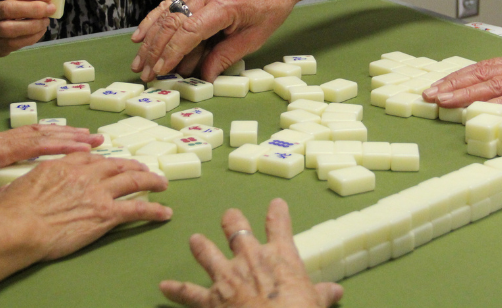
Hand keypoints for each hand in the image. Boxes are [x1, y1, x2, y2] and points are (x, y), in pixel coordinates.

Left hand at [0, 123, 103, 208]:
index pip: (36, 145)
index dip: (63, 146)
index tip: (88, 145)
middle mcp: (0, 140)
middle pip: (42, 135)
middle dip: (71, 137)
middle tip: (97, 137)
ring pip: (35, 132)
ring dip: (61, 133)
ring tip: (83, 134)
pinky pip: (25, 135)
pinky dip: (44, 134)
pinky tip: (50, 137)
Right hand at [0, 153, 171, 260]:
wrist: (20, 227)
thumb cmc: (11, 212)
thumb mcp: (13, 188)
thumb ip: (22, 185)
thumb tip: (14, 190)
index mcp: (62, 166)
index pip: (89, 157)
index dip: (102, 158)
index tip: (110, 160)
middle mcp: (84, 175)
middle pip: (116, 165)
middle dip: (132, 166)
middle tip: (143, 169)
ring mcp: (98, 193)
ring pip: (132, 181)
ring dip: (151, 181)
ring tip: (162, 183)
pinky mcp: (106, 214)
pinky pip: (137, 209)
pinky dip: (154, 210)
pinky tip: (165, 212)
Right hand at [130, 0, 299, 81]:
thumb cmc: (270, 7)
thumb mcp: (254, 38)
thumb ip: (226, 57)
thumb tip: (205, 78)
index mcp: (225, 5)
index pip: (190, 31)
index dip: (172, 53)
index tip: (161, 70)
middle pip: (172, 23)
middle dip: (155, 51)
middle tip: (145, 73)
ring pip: (165, 14)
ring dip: (149, 39)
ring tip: (138, 61)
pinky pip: (168, 5)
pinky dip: (152, 20)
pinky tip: (140, 35)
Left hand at [160, 198, 342, 307]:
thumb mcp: (315, 302)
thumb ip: (323, 294)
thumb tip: (338, 292)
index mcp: (280, 256)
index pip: (279, 225)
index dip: (277, 213)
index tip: (276, 204)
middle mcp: (251, 258)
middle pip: (236, 229)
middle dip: (231, 221)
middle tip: (229, 217)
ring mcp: (227, 276)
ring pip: (207, 252)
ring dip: (200, 246)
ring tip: (195, 240)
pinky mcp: (210, 298)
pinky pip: (189, 292)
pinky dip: (176, 290)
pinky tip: (164, 287)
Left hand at [422, 50, 501, 112]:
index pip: (484, 69)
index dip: (458, 78)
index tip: (436, 87)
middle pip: (482, 74)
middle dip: (452, 85)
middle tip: (427, 96)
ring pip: (495, 84)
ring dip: (466, 95)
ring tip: (442, 103)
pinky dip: (499, 106)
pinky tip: (481, 111)